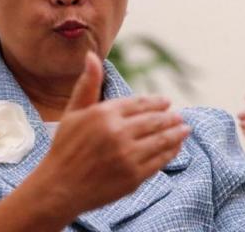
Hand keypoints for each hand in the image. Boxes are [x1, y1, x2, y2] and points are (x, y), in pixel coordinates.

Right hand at [38, 51, 190, 216]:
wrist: (59, 188)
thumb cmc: (64, 148)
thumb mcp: (73, 112)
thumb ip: (87, 84)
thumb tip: (91, 55)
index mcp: (104, 113)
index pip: (139, 103)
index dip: (156, 102)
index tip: (166, 102)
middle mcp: (117, 132)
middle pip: (154, 120)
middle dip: (170, 117)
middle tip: (179, 116)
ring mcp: (127, 155)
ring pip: (161, 139)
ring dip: (176, 133)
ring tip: (184, 129)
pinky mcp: (133, 176)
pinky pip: (159, 160)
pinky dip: (170, 152)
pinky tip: (175, 147)